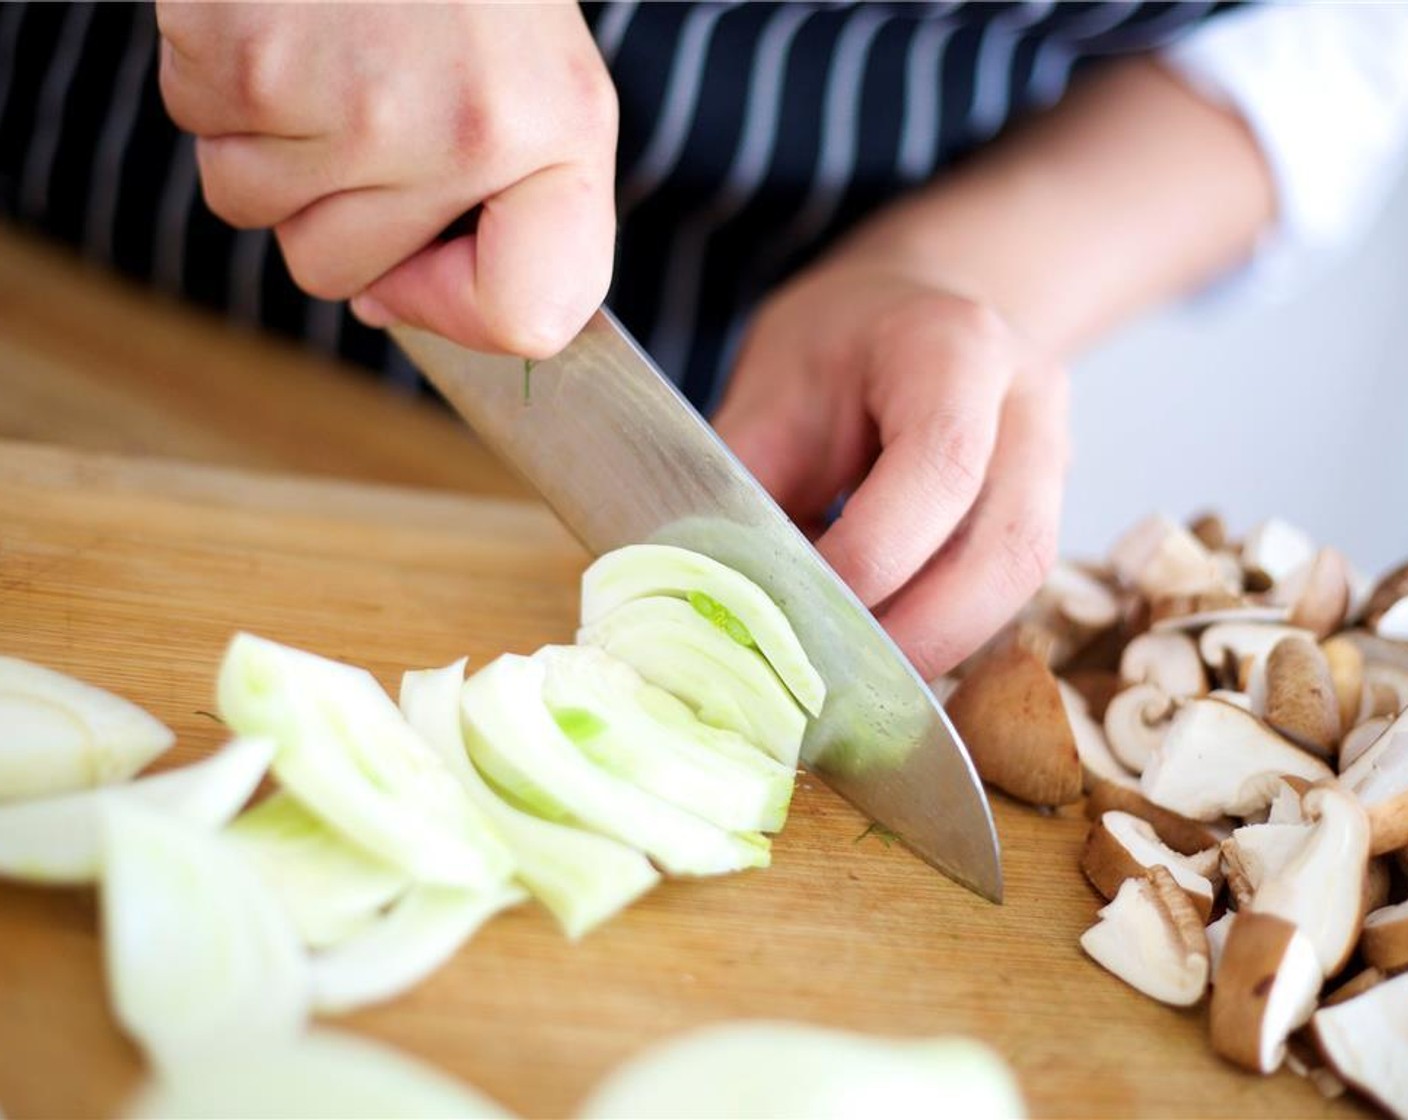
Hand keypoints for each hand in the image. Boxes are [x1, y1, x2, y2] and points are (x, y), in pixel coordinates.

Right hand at [156, 1, 617, 356]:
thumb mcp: (542, 92)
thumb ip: (508, 216)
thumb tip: (385, 305)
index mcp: (557, 136)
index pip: (530, 317)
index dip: (464, 307)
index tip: (440, 257)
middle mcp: (459, 131)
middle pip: (341, 277)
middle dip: (337, 210)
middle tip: (371, 105)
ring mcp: (345, 99)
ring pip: (254, 209)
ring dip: (272, 147)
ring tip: (328, 54)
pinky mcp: (243, 58)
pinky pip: (199, 132)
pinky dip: (224, 86)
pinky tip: (284, 25)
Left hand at [712, 262, 1069, 680]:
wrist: (900, 314)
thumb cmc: (830, 348)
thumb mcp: (768, 389)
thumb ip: (748, 484)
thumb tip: (720, 592)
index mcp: (954, 346)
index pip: (942, 464)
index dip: (877, 555)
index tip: (804, 611)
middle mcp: (1027, 399)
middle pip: (1010, 545)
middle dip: (925, 630)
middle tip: (841, 682)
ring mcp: (1052, 454)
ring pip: (1022, 580)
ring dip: (943, 643)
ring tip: (862, 682)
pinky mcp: (1045, 505)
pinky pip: (1008, 588)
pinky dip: (950, 630)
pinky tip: (890, 655)